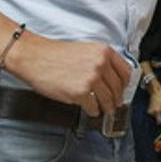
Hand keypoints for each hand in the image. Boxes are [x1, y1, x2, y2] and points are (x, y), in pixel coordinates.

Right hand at [10, 35, 131, 115]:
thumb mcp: (85, 50)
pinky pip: (94, 107)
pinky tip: (90, 109)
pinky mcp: (80, 92)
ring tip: (103, 110)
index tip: (122, 90)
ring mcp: (91, 78)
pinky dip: (93, 111)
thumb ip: (100, 61)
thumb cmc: (55, 54)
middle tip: (114, 104)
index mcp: (104, 51)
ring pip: (108, 100)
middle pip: (118, 88)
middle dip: (116, 99)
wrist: (34, 57)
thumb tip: (111, 79)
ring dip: (106, 107)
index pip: (126, 71)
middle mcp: (100, 63)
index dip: (124, 84)